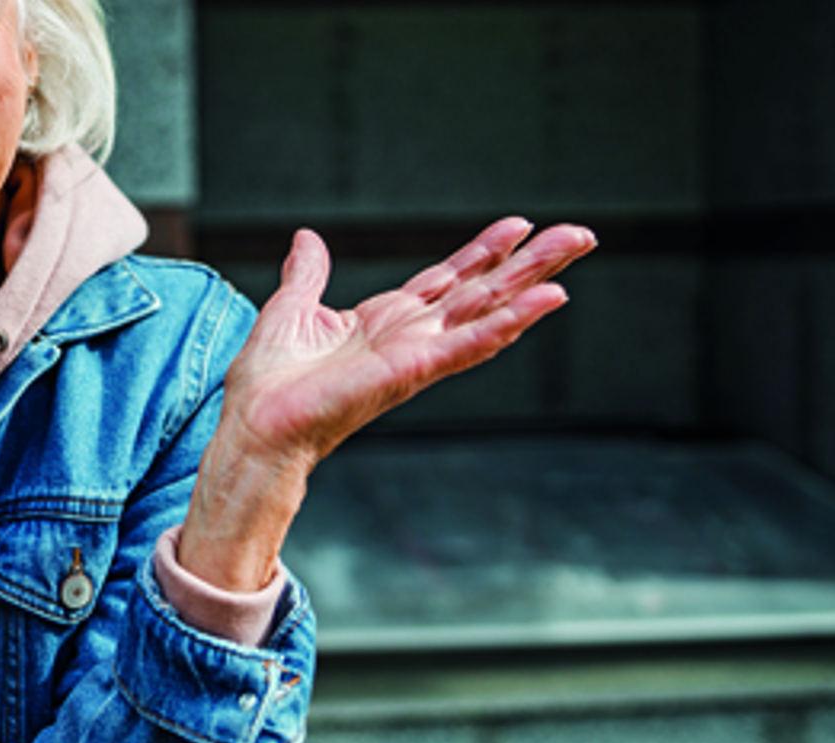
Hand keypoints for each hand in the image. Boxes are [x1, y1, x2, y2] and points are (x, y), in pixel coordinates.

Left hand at [181, 218, 595, 590]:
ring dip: (534, 281)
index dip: (483, 251)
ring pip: (488, 309)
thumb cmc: (269, 384)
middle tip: (579, 234)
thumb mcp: (291, 309)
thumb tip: (308, 239)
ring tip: (574, 249)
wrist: (255, 425)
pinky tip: (547, 299)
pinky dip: (509, 320)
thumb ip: (308, 274)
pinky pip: (471, 343)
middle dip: (531, 262)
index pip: (448, 279)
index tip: (519, 224)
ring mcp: (418, 354)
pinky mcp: (414, 370)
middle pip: (483, 290)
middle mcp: (411, 337)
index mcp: (386, 321)